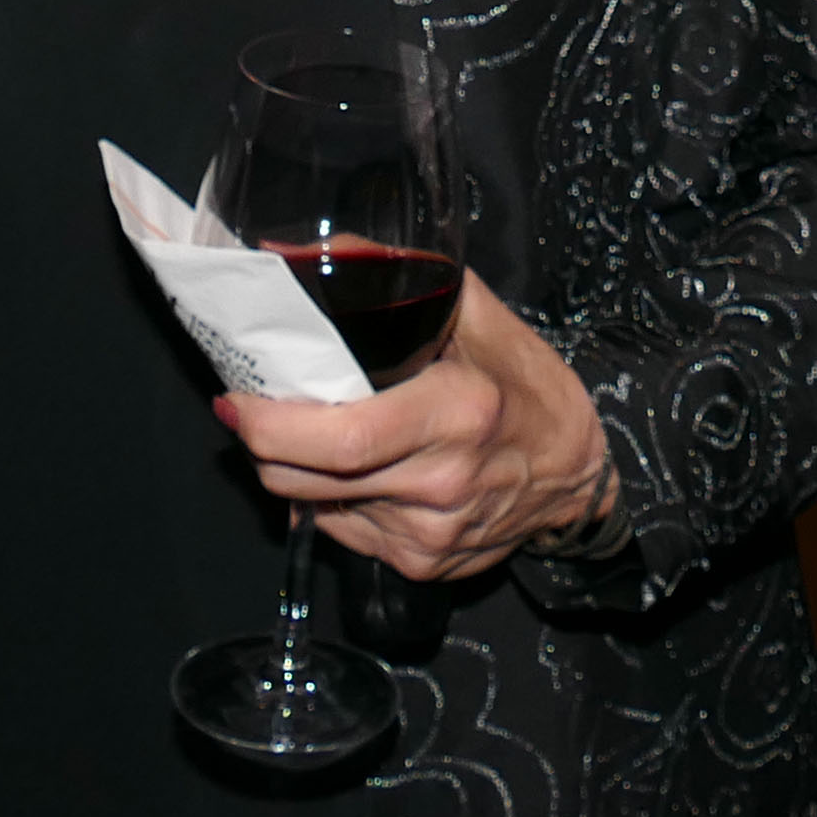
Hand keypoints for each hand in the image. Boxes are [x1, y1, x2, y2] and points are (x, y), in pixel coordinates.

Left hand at [223, 280, 610, 581]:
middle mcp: (442, 484)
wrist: (579, 472)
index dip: (273, 426)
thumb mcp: (477, 314)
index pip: (342, 438)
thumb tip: (306, 251)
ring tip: (309, 433)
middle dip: (262, 446)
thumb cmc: (527, 385)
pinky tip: (355, 471)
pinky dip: (331, 500)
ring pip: (316, 508)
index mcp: (457, 414)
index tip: (238, 399)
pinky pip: (343, 532)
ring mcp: (430, 533)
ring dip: (296, 471)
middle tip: (251, 410)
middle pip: (307, 480)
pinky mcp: (421, 565)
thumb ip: (398, 278)